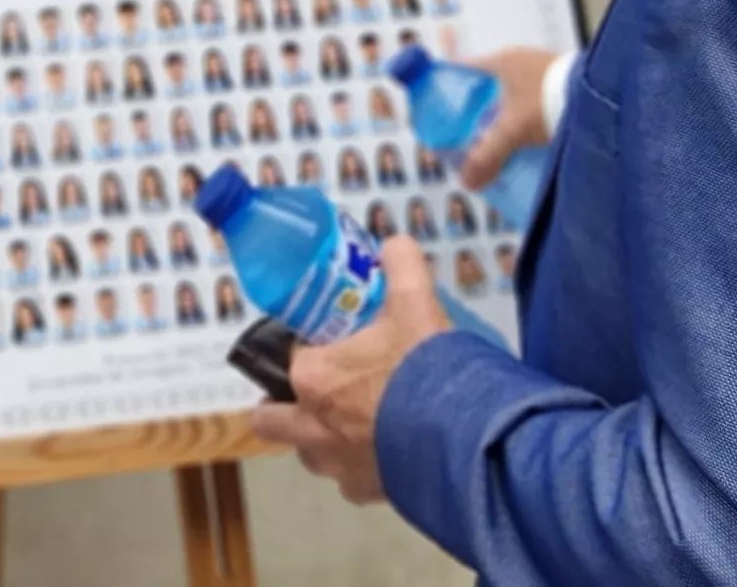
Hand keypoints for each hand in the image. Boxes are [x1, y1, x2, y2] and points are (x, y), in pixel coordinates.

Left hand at [245, 236, 440, 503]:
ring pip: (311, 454)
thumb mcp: (416, 305)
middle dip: (285, 408)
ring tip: (361, 425)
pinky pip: (353, 483)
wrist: (464, 438)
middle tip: (321, 394)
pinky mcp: (367, 493)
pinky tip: (391, 453)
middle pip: (272, 419)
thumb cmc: (426, 369)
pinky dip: (364, 470)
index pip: (288, 361)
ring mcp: (337, 466)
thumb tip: (397, 243)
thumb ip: (402, 267)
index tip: (331, 348)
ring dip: (324, 440)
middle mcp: (311, 427)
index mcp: (311, 378)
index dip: (307, 352)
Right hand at [453, 47, 560, 188]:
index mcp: (501, 61)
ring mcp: (544, 70)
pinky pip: (537, 103)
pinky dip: (530, 120)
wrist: (602, 96)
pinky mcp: (564, 83)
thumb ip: (486, 156)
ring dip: (508, 119)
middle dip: (482, 115)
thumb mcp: (512, 131)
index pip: (465, 73)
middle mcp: (521, 60)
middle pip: (490, 89)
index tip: (446, 119)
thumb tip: (466, 182)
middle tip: (473, 141)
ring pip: (515, 97)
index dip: (452, 94)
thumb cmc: (548, 102)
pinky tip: (531, 141)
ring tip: (502, 147)